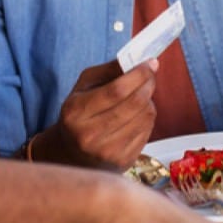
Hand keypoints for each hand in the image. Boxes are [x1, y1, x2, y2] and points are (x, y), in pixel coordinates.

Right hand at [38, 60, 156, 169]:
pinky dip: (147, 119)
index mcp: (76, 111)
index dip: (138, 75)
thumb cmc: (80, 112)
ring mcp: (106, 151)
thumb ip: (110, 70)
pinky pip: (147, 131)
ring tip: (139, 98)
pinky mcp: (122, 161)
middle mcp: (89, 134)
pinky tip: (136, 116)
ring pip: (144, 117)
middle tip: (151, 76)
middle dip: (148, 84)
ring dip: (148, 102)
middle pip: (134, 104)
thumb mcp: (85, 86)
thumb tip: (141, 61)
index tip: (150, 64)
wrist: (72, 153)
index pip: (116, 90)